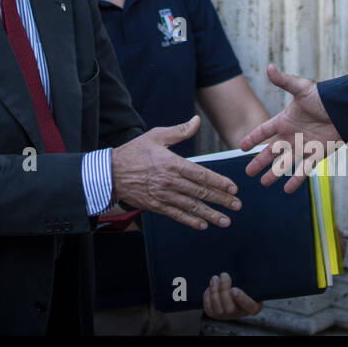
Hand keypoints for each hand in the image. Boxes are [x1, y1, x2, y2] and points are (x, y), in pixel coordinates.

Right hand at [111, 115, 240, 229]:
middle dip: (221, 200)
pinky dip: (191, 221)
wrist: (110, 173)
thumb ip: (179, 131)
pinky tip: (203, 225)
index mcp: (172, 163)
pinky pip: (177, 215)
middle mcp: (170, 181)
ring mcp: (163, 195)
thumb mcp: (156, 136)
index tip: (233, 188)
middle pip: (200, 192)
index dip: (219, 182)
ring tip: (226, 220)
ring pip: (191, 206)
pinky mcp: (156, 206)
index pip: (201, 175)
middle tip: (237, 205)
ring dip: (211, 214)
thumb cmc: (134, 152)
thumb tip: (196, 121)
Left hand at [202, 272, 261, 319]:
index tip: (234, 290)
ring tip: (215, 278)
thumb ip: (250, 276)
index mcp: (254, 307)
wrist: (232, 286)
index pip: (249, 306)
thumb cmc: (245, 281)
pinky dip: (208, 296)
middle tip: (224, 275)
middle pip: (230, 309)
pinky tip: (211, 287)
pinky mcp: (214, 314)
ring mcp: (226, 316)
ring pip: (218, 308)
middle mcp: (240, 314)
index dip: (241, 299)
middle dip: (224, 290)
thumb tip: (251, 261)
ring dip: (215, 291)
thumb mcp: (251, 280)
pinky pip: (208, 308)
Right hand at [241, 64, 340, 192]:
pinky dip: (296, 180)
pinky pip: (304, 169)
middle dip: (259, 162)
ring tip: (264, 183)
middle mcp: (292, 135)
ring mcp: (303, 146)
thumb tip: (269, 67)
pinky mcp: (317, 154)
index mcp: (284, 120)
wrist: (345, 109)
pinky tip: (288, 190)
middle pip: (271, 151)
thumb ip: (284, 81)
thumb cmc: (324, 97)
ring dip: (274, 173)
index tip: (241, 147)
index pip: (264, 131)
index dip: (252, 138)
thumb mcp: (301, 88)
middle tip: (247, 173)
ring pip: (285, 163)